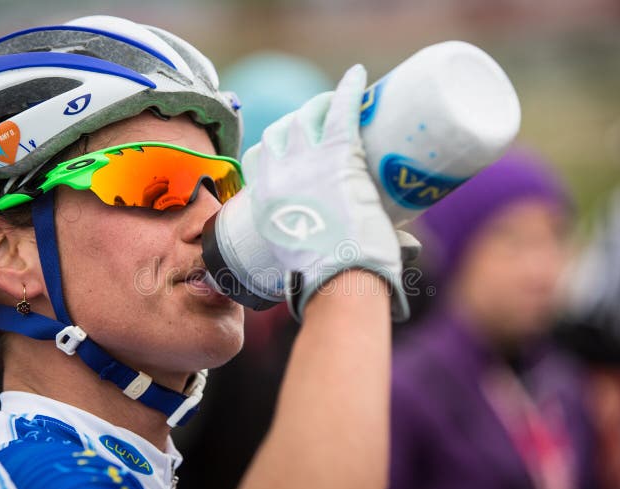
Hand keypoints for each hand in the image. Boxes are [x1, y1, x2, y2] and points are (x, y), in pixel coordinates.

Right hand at [241, 64, 407, 320]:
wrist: (339, 279)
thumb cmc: (327, 281)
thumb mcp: (300, 264)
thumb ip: (314, 258)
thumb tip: (349, 269)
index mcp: (265, 200)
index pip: (260, 157)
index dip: (277, 146)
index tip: (295, 146)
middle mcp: (278, 174)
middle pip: (282, 131)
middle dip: (299, 122)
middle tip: (324, 123)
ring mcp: (306, 161)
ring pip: (306, 116)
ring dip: (321, 104)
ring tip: (338, 101)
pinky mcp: (336, 154)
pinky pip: (340, 110)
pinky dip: (348, 89)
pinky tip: (359, 76)